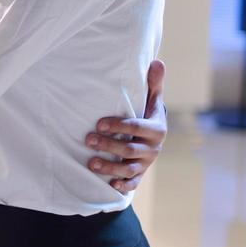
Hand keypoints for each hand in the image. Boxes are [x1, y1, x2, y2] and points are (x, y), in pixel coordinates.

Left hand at [86, 58, 166, 192]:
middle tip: (88, 140)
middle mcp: (153, 148)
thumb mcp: (152, 98)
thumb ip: (153, 83)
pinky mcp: (139, 174)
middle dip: (109, 146)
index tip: (99, 123)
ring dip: (110, 168)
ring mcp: (146, 163)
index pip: (138, 127)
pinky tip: (109, 185)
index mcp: (156, 128)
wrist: (153, 137)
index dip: (119, 126)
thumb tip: (157, 61)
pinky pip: (132, 183)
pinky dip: (122, 185)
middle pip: (130, 150)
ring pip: (129, 169)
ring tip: (91, 163)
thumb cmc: (147, 113)